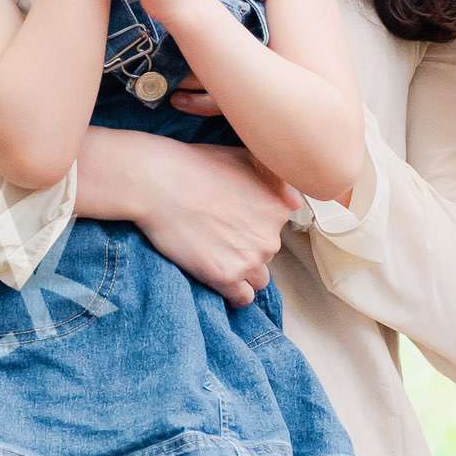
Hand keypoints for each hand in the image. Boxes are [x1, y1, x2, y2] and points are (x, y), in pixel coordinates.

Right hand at [87, 131, 296, 307]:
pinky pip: (242, 298)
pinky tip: (219, 279)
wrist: (158, 182)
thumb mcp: (247, 157)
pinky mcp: (226, 277)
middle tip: (219, 236)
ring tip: (217, 257)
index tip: (235, 222)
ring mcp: (250, 258)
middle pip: (268, 255)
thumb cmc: (197, 165)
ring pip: (258, 279)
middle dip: (248, 248)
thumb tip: (297, 203)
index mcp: (280, 209)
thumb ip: (277, 180)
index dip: (255, 226)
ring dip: (243, 272)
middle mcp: (271, 236)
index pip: (277, 230)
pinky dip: (233, 293)